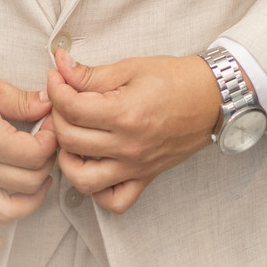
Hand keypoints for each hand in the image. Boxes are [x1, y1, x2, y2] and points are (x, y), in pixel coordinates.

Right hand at [0, 59, 56, 250]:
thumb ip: (18, 98)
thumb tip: (47, 104)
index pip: (36, 154)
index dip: (51, 139)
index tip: (50, 125)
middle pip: (27, 182)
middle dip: (45, 164)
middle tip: (46, 145)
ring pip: (4, 211)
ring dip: (29, 204)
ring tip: (39, 186)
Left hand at [47, 48, 224, 214]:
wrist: (211, 98)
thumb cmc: (175, 79)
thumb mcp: (131, 67)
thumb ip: (91, 73)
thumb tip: (61, 65)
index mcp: (124, 113)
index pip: (71, 107)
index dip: (55, 88)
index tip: (56, 77)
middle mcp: (128, 145)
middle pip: (69, 140)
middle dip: (56, 116)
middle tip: (61, 100)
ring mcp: (136, 166)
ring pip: (83, 180)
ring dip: (67, 160)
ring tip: (70, 138)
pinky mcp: (145, 178)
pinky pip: (115, 201)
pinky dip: (98, 191)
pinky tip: (94, 167)